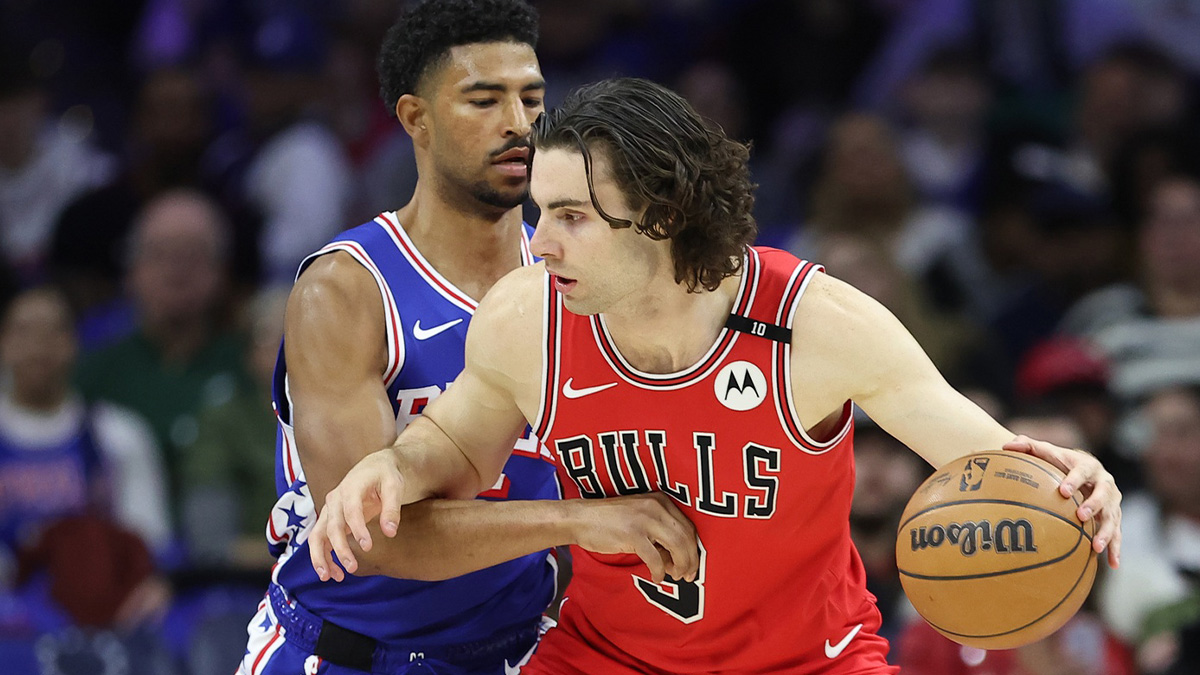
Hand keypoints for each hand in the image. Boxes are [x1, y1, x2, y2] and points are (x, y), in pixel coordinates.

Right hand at [308, 449, 407, 581]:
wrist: (374, 467)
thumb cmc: (385, 475)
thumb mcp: (394, 486)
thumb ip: (392, 508)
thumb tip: (390, 532)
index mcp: (350, 487)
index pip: (350, 510)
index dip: (357, 529)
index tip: (368, 546)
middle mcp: (334, 499)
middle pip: (331, 526)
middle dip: (340, 549)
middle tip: (353, 568)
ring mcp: (329, 510)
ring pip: (317, 535)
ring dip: (321, 557)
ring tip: (332, 577)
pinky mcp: (330, 520)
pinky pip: (321, 541)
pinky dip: (324, 557)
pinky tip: (334, 573)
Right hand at [566, 492, 699, 583]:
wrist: (580, 519)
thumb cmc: (609, 522)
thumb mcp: (639, 520)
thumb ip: (659, 534)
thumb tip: (677, 559)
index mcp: (660, 500)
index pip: (688, 526)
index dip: (693, 548)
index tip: (692, 563)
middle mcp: (656, 506)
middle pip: (686, 536)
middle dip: (691, 560)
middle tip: (688, 576)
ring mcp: (645, 520)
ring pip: (677, 546)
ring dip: (680, 566)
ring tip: (675, 577)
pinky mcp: (633, 534)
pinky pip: (656, 558)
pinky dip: (660, 572)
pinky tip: (656, 578)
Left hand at [1003, 435, 1121, 567]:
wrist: (1082, 470)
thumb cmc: (1059, 462)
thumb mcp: (1046, 452)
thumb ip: (1028, 446)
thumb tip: (1006, 445)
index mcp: (1087, 466)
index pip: (1082, 472)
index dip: (1074, 481)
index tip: (1063, 491)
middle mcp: (1105, 483)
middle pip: (1103, 494)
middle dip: (1093, 505)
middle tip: (1080, 515)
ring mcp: (1112, 501)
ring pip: (1113, 517)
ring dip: (1107, 531)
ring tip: (1096, 546)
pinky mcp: (1114, 516)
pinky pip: (1117, 533)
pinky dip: (1116, 548)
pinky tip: (1113, 564)